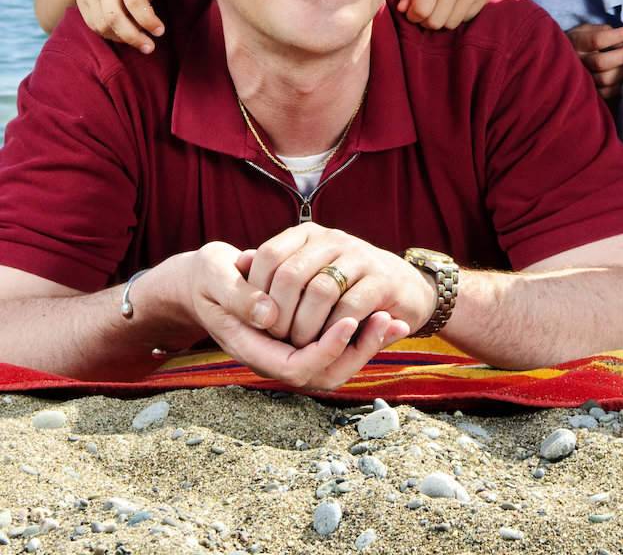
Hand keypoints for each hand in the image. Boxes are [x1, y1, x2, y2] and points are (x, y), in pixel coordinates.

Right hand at [73, 0, 164, 51]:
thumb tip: (145, 27)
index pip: (134, 0)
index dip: (148, 20)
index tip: (160, 31)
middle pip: (114, 17)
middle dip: (133, 37)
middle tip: (149, 47)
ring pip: (102, 25)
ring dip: (121, 38)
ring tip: (138, 41)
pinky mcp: (80, 2)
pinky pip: (93, 25)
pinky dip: (109, 35)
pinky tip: (122, 35)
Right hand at [179, 242, 409, 391]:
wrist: (203, 279)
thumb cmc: (206, 276)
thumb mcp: (215, 277)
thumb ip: (239, 297)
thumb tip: (270, 316)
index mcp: (252, 347)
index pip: (295, 367)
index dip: (325, 349)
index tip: (349, 321)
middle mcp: (273, 354)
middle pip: (323, 372)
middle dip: (358, 351)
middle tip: (388, 320)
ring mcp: (287, 346)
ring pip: (334, 362)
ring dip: (365, 344)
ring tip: (393, 320)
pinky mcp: (299, 334)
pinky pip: (334, 343)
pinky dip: (360, 332)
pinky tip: (384, 314)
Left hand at [239, 223, 435, 351]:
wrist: (404, 287)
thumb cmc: (346, 285)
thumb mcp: (308, 272)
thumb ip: (275, 270)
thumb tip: (238, 264)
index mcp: (308, 234)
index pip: (269, 255)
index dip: (257, 291)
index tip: (259, 321)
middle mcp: (333, 239)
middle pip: (290, 274)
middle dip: (280, 314)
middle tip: (279, 339)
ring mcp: (359, 256)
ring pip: (320, 290)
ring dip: (307, 326)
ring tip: (303, 344)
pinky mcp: (382, 280)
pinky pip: (350, 305)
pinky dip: (335, 329)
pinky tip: (330, 340)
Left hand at [397, 0, 496, 28]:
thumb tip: (402, 10)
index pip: (420, 10)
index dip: (413, 15)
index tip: (413, 10)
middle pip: (435, 22)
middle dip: (426, 20)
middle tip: (427, 10)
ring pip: (450, 24)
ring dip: (442, 19)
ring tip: (441, 5)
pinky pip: (465, 19)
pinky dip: (457, 15)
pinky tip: (456, 1)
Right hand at [567, 23, 622, 101]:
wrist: (562, 58)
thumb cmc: (580, 41)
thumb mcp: (586, 29)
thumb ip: (602, 30)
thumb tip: (622, 41)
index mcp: (574, 42)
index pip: (597, 40)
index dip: (617, 36)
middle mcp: (576, 62)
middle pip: (601, 62)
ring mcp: (581, 79)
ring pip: (605, 79)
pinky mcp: (588, 91)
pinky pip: (606, 92)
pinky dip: (619, 84)